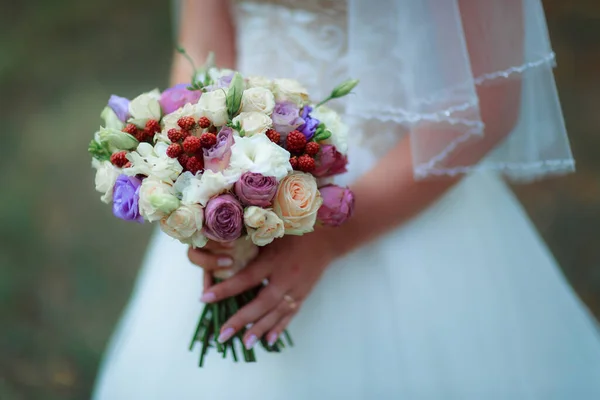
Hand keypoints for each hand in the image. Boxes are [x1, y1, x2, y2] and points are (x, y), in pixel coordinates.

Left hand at [188, 230, 336, 349]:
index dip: (225, 289)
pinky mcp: (304, 295)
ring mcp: (297, 289)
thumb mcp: (272, 232)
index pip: (246, 278)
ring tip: (245, 343)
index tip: (204, 298)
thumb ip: (252, 243)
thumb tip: (224, 250)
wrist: (327, 237)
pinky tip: (268, 341)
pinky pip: (290, 314)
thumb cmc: (294, 231)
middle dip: (241, 320)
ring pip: (276, 313)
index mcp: (274, 260)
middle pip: (261, 303)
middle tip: (222, 335)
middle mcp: (286, 277)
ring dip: (259, 329)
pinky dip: (279, 328)